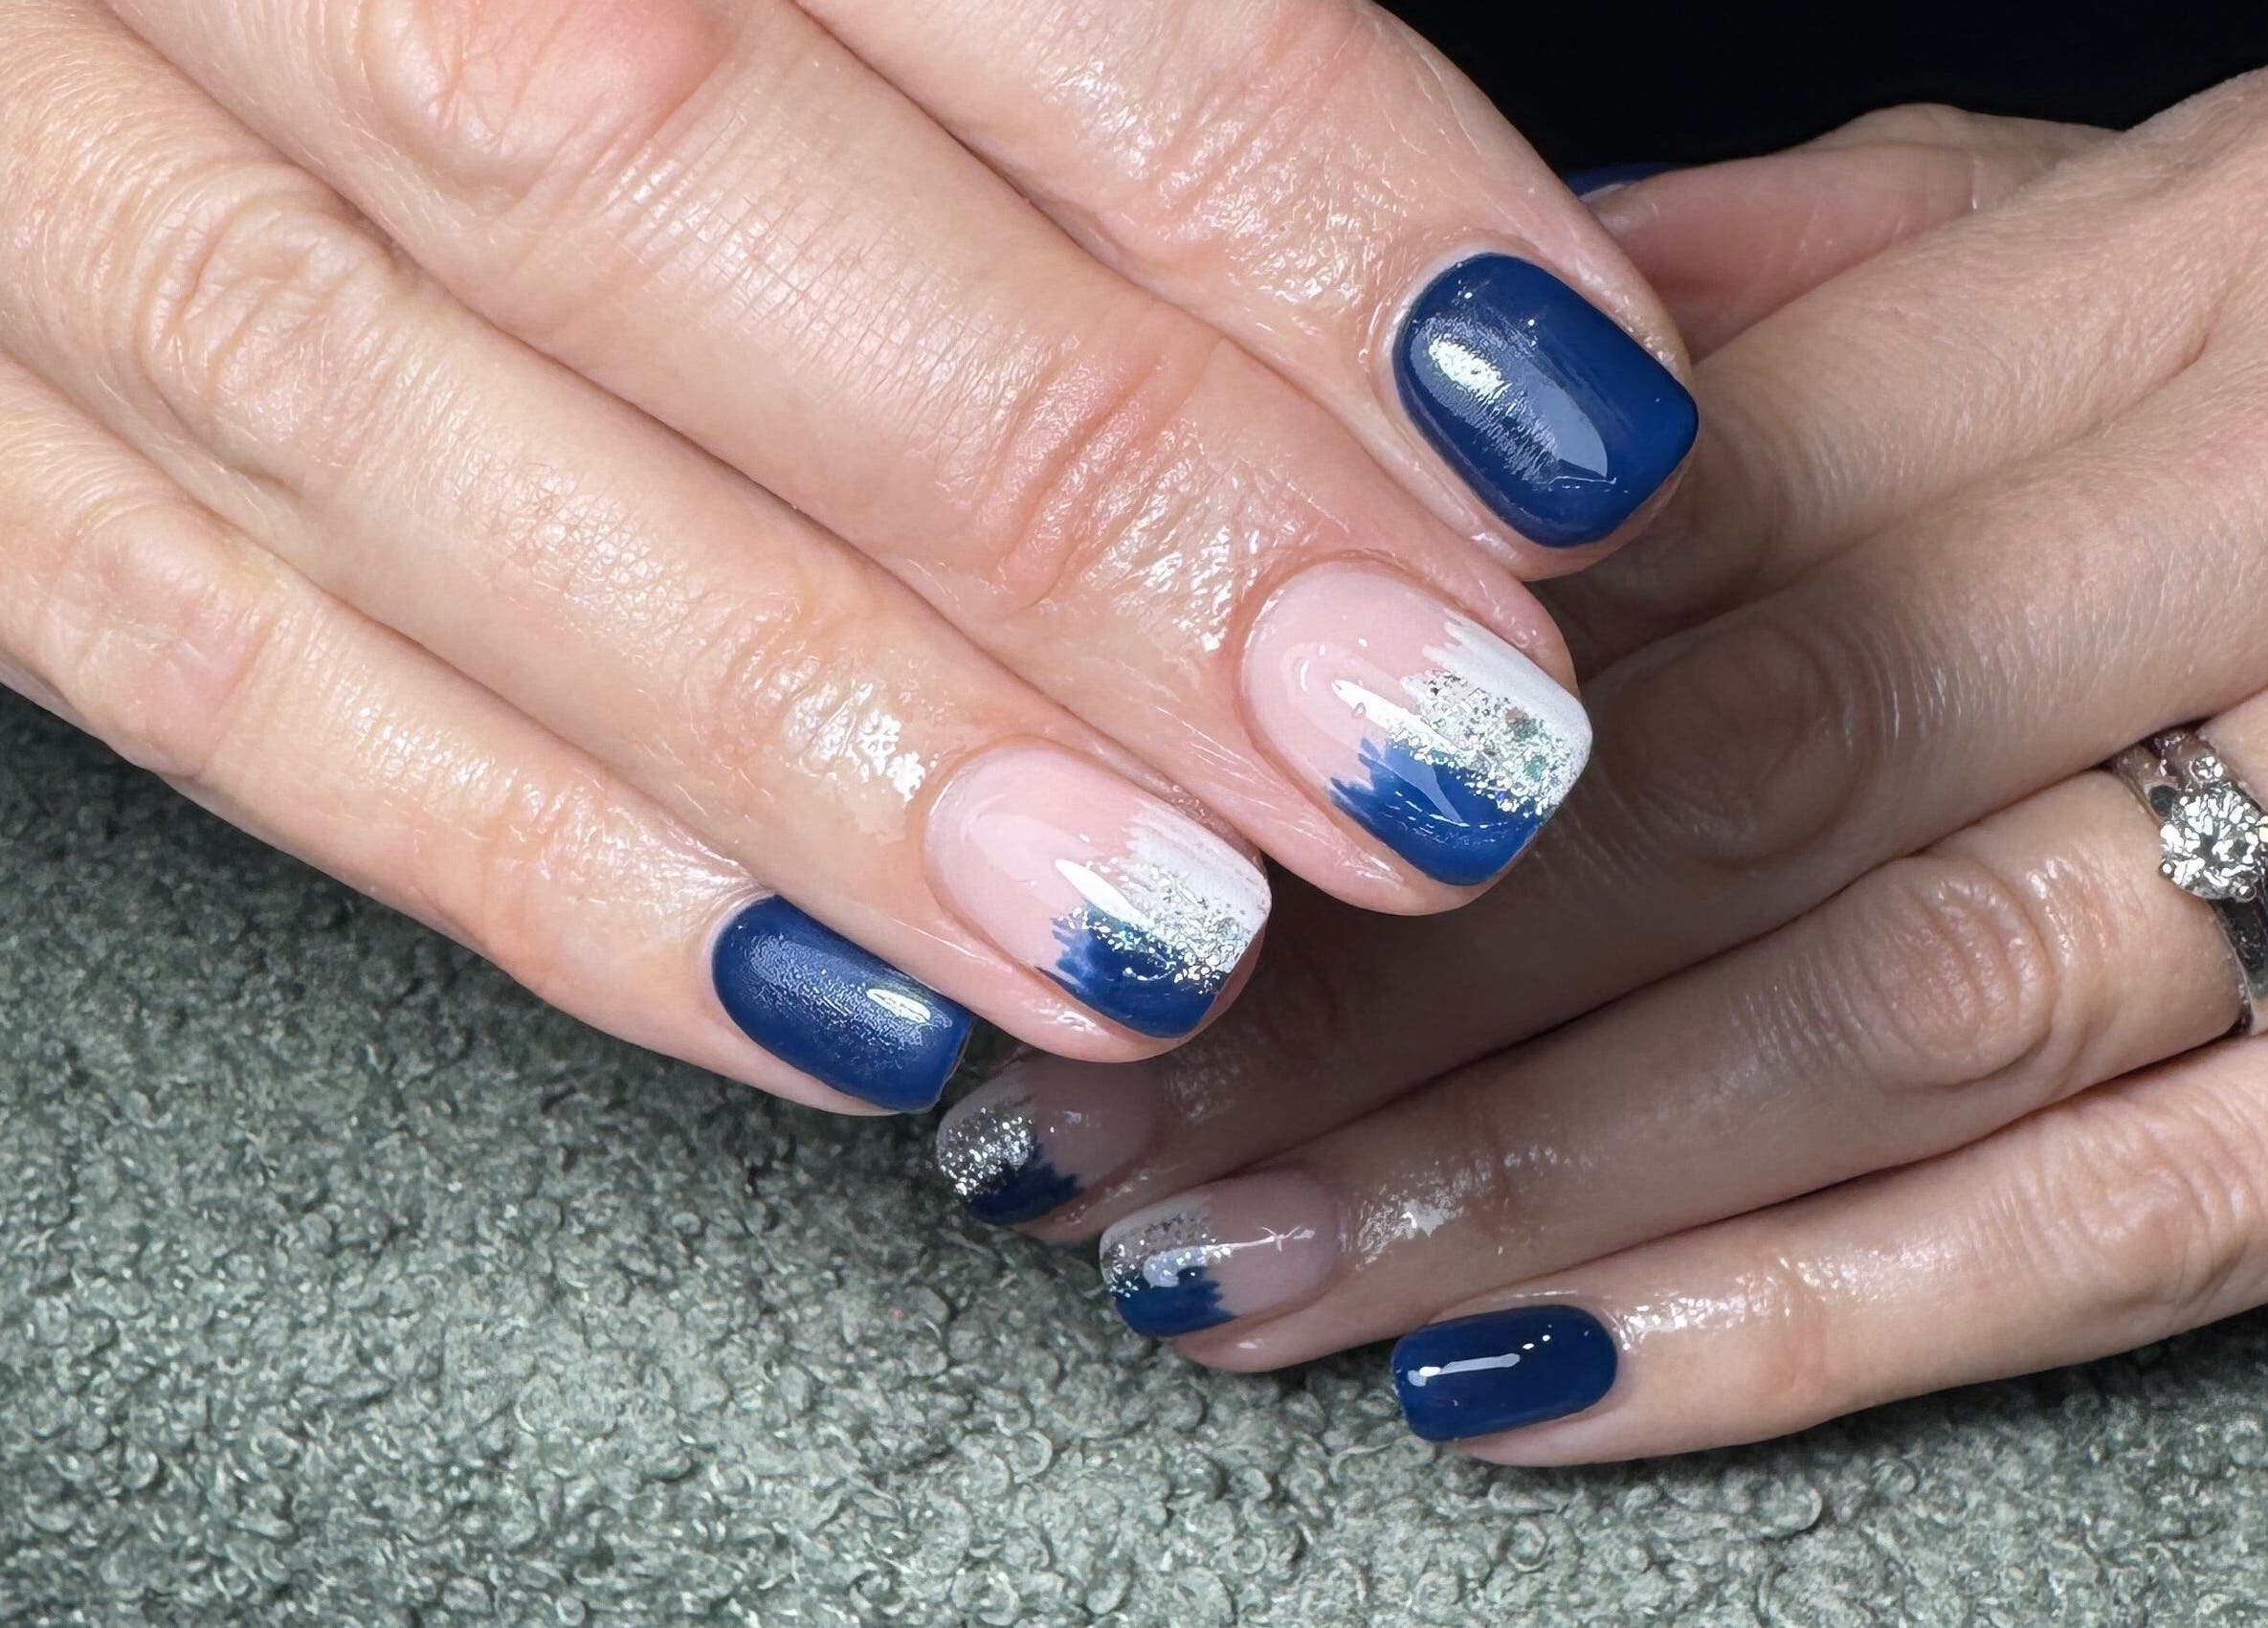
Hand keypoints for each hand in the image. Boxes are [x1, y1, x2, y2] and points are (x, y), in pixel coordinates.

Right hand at [0, 2, 1699, 1111]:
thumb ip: (1077, 18)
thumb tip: (1436, 326)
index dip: (1267, 184)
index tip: (1552, 419)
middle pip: (648, 183)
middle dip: (1076, 504)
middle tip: (1408, 746)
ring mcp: (13, 147)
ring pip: (401, 451)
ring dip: (823, 742)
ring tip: (1156, 932)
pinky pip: (194, 658)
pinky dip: (522, 851)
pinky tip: (813, 999)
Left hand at [935, 89, 2267, 1458]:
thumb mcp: (2168, 220)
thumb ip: (1845, 280)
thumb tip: (1510, 355)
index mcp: (2187, 280)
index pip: (1662, 520)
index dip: (1337, 703)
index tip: (1087, 835)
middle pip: (1713, 784)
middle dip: (1353, 980)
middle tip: (1073, 1117)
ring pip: (1869, 1033)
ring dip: (1498, 1185)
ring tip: (1203, 1281)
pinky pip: (2107, 1236)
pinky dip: (1795, 1322)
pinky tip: (1511, 1387)